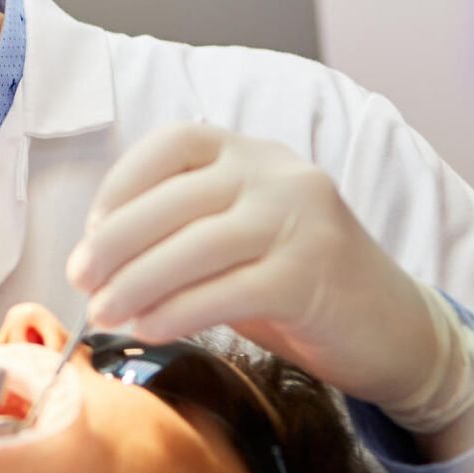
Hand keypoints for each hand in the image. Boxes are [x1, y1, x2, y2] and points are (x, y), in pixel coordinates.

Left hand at [65, 123, 439, 407]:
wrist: (394, 327)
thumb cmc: (295, 281)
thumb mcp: (238, 236)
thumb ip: (181, 230)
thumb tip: (96, 256)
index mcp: (253, 152)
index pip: (174, 143)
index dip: (122, 183)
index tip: (91, 229)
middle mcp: (278, 174)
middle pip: (175, 200)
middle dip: (115, 243)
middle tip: (80, 280)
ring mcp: (300, 221)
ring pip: (195, 246)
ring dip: (136, 283)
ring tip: (103, 313)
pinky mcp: (311, 275)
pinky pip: (226, 291)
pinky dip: (177, 312)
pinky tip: (148, 329)